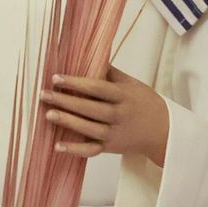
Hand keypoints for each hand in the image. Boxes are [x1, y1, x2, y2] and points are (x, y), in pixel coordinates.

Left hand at [40, 67, 169, 166]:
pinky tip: (57, 145)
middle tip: (44, 94)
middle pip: (89, 108)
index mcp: (123, 96)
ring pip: (88, 129)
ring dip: (67, 122)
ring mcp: (114, 133)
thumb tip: (89, 55)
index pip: (97, 88)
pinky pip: (90, 150)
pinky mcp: (110, 148)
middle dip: (65, 101)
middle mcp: (118, 115)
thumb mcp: (132, 84)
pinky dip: (75, 150)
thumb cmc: (145, 103)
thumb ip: (111, 73)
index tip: (56, 78)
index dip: (76, 83)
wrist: (164, 132)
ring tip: (48, 114)